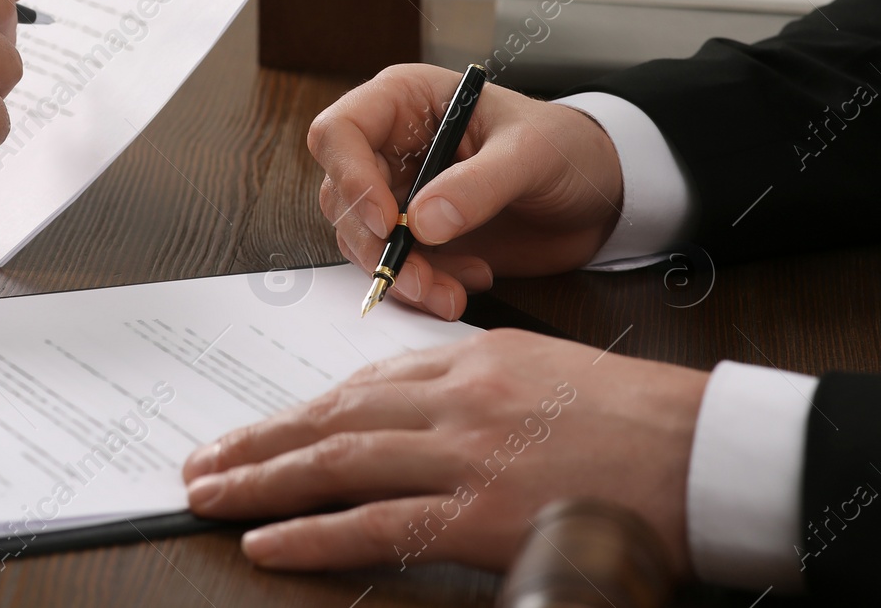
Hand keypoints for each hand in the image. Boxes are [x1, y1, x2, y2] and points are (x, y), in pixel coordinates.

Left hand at [181, 329, 705, 575]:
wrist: (702, 452)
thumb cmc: (633, 418)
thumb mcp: (541, 372)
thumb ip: (469, 386)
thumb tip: (406, 407)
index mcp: (469, 363)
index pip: (360, 386)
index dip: (300, 412)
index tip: (259, 428)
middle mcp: (453, 402)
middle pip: (331, 419)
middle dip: (258, 441)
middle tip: (203, 461)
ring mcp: (463, 457)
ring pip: (337, 464)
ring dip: (262, 482)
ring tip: (210, 495)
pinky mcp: (480, 516)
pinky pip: (377, 526)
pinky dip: (315, 535)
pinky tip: (268, 542)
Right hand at [310, 64, 624, 319]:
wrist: (599, 196)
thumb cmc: (567, 148)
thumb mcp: (532, 154)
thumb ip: (478, 185)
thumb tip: (422, 222)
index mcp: (404, 101)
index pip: (339, 131)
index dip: (351, 177)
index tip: (389, 222)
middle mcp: (389, 145)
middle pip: (342, 196)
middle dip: (377, 245)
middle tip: (421, 278)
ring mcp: (398, 192)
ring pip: (360, 239)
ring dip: (400, 274)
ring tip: (452, 292)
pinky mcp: (415, 235)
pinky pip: (392, 266)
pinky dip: (421, 286)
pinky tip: (468, 281)